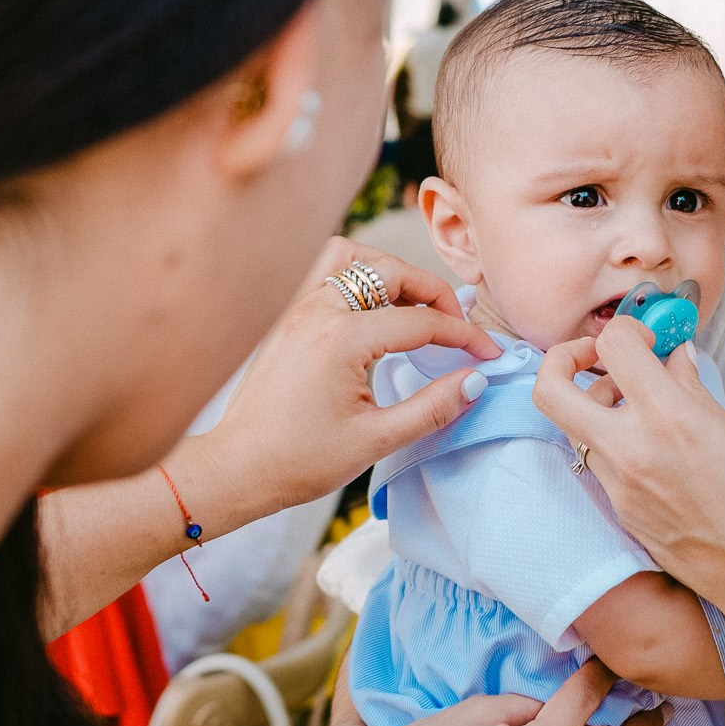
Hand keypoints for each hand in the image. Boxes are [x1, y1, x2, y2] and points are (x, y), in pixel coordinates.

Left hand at [40, 239, 500, 635]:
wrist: (236, 467)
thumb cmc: (299, 461)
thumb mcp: (376, 440)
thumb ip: (433, 407)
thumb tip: (475, 380)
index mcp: (342, 340)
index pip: (421, 322)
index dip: (464, 335)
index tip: (488, 354)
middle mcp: (318, 310)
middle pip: (392, 272)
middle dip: (434, 294)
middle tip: (456, 327)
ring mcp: (297, 307)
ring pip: (354, 258)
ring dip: (391, 272)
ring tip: (414, 305)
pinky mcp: (285, 314)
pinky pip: (325, 270)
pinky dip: (356, 274)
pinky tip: (371, 305)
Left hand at [530, 317, 724, 618]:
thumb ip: (691, 389)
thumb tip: (674, 358)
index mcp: (669, 418)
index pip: (613, 346)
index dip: (625, 330)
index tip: (643, 338)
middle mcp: (632, 451)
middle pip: (551, 390)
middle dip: (563, 361)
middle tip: (597, 358)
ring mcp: (620, 487)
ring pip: (573, 429)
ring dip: (592, 405)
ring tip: (635, 403)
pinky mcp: (621, 515)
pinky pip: (599, 465)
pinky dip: (613, 443)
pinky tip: (651, 446)